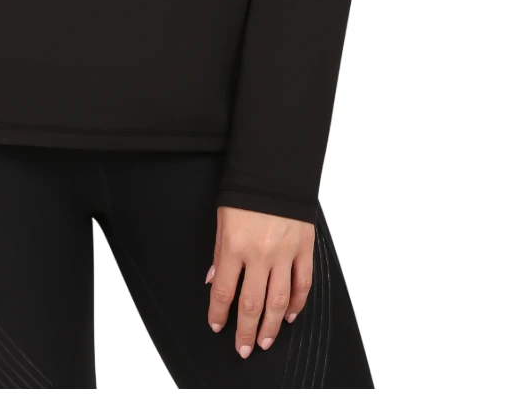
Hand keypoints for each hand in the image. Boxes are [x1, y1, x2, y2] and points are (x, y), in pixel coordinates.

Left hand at [206, 205, 313, 356]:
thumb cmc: (246, 193)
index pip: (223, 290)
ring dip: (270, 325)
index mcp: (235, 245)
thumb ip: (220, 252)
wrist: (276, 170)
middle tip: (243, 348)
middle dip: (245, 330)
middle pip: (251, 303)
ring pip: (278, 301)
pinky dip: (296, 304)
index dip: (218, 313)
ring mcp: (284, 253)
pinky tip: (288, 316)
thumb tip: (214, 280)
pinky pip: (302, 284)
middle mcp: (260, 254)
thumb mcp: (223, 219)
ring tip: (264, 341)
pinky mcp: (304, 249)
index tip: (216, 325)